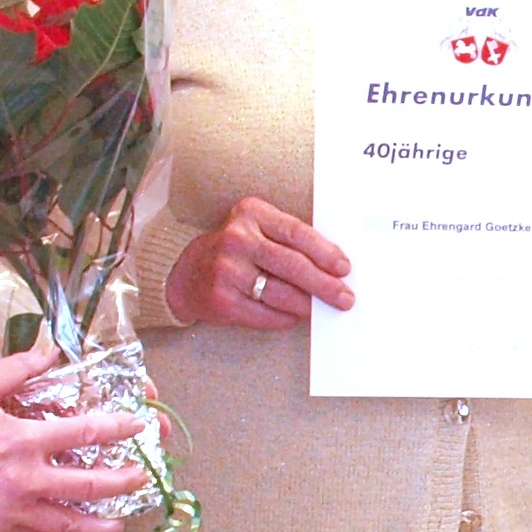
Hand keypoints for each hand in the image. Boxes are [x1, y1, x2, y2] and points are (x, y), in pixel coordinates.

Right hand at [0, 343, 149, 531]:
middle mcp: (24, 478)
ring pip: (70, 524)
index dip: (117, 428)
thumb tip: (48, 351)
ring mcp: (12, 508)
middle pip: (90, 486)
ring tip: (119, 522)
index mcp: (22, 439)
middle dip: (123, 482)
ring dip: (101, 525)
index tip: (136, 426)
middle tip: (141, 477)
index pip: (85, 434)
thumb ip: (17, 369)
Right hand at [166, 193, 347, 328]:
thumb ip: (288, 241)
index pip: (296, 233)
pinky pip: (265, 314)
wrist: (187, 274)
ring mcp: (227, 269)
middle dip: (324, 284)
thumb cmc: (234, 252)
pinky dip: (286, 318)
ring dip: (308, 304)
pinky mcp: (223, 299)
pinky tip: (297, 317)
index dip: (325, 252)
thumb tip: (333, 268)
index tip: (345, 268)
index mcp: (250, 214)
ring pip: (281, 292)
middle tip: (345, 297)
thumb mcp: (256, 230)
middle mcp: (237, 239)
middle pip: (292, 264)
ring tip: (324, 309)